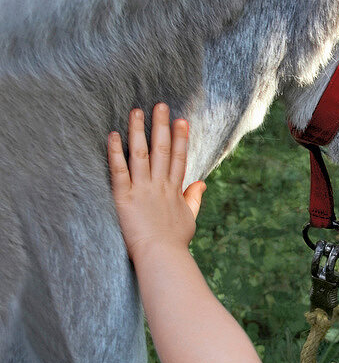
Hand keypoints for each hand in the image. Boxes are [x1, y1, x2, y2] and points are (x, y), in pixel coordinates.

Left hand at [108, 104, 205, 262]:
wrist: (162, 257)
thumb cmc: (175, 243)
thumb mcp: (189, 218)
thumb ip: (193, 198)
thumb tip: (201, 184)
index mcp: (174, 190)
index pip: (179, 158)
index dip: (181, 138)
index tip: (182, 120)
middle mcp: (160, 185)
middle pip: (162, 149)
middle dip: (161, 126)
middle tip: (160, 105)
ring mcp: (143, 189)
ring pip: (141, 154)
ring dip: (139, 131)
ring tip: (136, 111)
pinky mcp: (125, 197)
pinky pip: (119, 171)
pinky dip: (115, 153)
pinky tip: (113, 135)